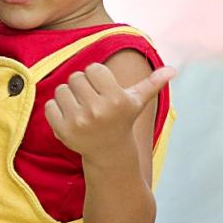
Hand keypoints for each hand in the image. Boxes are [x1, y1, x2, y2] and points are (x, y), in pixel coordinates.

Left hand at [44, 65, 174, 162]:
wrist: (109, 154)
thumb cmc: (122, 120)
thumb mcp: (138, 102)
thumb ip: (153, 83)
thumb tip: (173, 70)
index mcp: (116, 99)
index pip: (93, 68)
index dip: (97, 77)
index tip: (103, 90)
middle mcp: (97, 110)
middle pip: (76, 77)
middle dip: (82, 86)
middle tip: (91, 100)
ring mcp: (78, 121)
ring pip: (61, 89)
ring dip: (69, 96)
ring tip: (82, 109)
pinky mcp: (62, 130)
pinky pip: (49, 105)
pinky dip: (56, 109)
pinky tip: (70, 118)